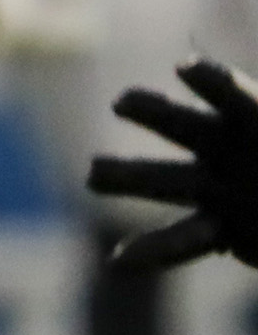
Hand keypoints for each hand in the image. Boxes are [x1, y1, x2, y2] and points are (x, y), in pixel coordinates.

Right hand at [96, 61, 257, 272]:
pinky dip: (150, 253)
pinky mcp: (222, 229)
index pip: (232, 92)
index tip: (184, 71)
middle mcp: (226, 145)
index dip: (212, 80)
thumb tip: (203, 72)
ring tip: (93, 174)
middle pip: (182, 123)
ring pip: (167, 179)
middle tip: (124, 103)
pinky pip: (182, 240)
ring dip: (128, 175)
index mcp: (254, 116)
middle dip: (153, 112)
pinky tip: (117, 263)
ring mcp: (218, 187)